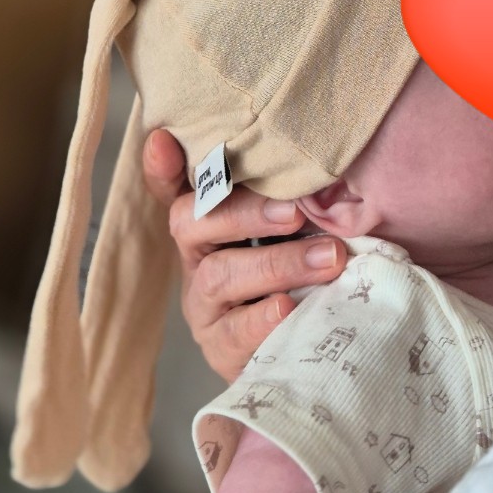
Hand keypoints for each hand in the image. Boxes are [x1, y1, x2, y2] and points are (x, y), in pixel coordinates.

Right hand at [142, 129, 347, 382]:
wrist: (306, 351)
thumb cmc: (306, 273)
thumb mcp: (303, 231)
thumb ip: (299, 200)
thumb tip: (326, 170)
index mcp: (209, 223)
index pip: (176, 188)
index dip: (164, 168)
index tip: (164, 141)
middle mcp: (197, 259)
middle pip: (194, 224)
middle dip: (246, 214)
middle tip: (297, 213)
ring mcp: (205, 306)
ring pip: (220, 276)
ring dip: (277, 264)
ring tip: (329, 259)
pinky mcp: (221, 349)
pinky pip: (235, 333)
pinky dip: (263, 318)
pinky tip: (290, 308)